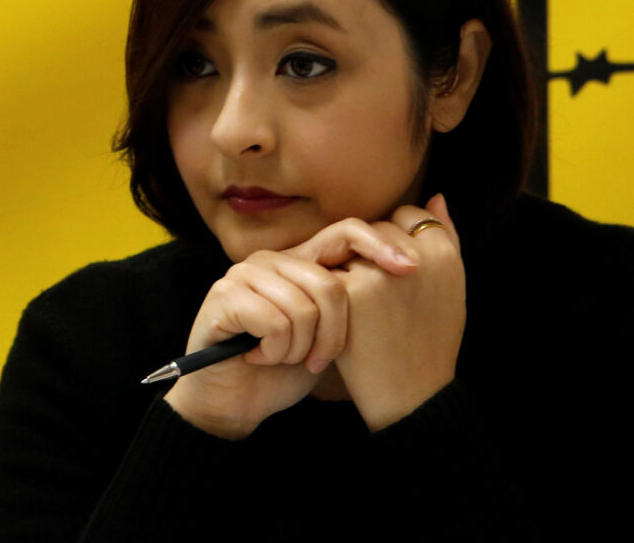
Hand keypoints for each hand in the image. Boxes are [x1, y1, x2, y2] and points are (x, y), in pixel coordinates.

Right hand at [164, 218, 418, 439]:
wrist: (233, 402)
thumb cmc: (284, 369)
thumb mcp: (328, 336)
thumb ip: (351, 305)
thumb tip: (407, 277)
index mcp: (300, 261)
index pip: (345, 232)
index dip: (379, 246)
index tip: (410, 270)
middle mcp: (272, 259)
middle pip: (330, 285)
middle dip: (334, 337)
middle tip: (317, 361)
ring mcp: (244, 274)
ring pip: (303, 309)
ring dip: (299, 349)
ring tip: (282, 357)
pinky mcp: (224, 297)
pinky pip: (274, 323)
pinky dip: (275, 352)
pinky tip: (260, 358)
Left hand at [334, 194, 466, 430]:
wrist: (411, 396)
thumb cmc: (430, 342)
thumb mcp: (452, 288)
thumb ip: (445, 238)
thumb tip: (435, 195)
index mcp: (445, 252)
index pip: (408, 215)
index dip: (396, 244)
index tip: (395, 276)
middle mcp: (416, 256)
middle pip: (376, 228)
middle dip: (371, 256)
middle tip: (380, 300)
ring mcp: (381, 271)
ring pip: (350, 246)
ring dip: (350, 268)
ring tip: (367, 310)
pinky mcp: (350, 291)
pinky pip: (330, 269)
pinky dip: (332, 289)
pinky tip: (345, 316)